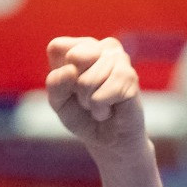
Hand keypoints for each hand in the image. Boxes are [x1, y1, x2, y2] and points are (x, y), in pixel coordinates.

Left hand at [44, 37, 145, 157]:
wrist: (108, 140)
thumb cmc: (83, 116)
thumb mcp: (58, 101)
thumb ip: (55, 84)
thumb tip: (70, 70)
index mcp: (83, 46)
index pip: (57, 47)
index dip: (58, 74)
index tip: (70, 87)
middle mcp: (104, 47)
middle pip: (73, 58)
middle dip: (74, 87)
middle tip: (87, 97)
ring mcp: (120, 59)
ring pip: (86, 81)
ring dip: (88, 101)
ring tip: (99, 104)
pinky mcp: (130, 77)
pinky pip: (99, 97)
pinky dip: (99, 111)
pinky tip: (109, 110)